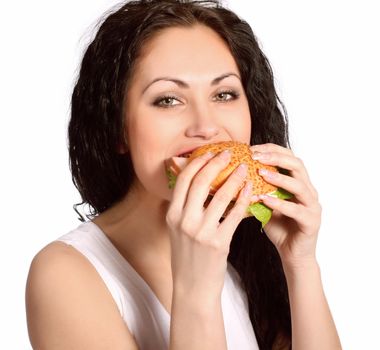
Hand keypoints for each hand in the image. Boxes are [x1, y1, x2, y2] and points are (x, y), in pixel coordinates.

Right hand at [166, 150, 251, 298]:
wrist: (193, 287)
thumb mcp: (178, 230)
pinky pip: (234, 214)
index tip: (209, 153)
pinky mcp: (218, 243)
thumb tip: (196, 184)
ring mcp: (201, 232)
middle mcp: (183, 221)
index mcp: (172, 215)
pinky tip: (251, 190)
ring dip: (234, 178)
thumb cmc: (187, 256)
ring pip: (220, 196)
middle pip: (200, 182)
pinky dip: (244, 199)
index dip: (197, 163)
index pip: (182, 180)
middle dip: (215, 163)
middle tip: (229, 153)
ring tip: (244, 168)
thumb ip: (185, 207)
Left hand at [250, 143, 321, 268]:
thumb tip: (234, 175)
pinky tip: (264, 199)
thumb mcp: (265, 203)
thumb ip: (257, 188)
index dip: (271, 149)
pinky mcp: (311, 221)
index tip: (251, 148)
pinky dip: (280, 203)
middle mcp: (308, 191)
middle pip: (297, 165)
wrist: (292, 254)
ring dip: (279, 177)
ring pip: (299, 185)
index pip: (289, 157)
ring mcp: (312, 206)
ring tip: (260, 173)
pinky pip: (296, 210)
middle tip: (255, 156)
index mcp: (299, 182)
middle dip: (275, 157)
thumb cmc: (278, 227)